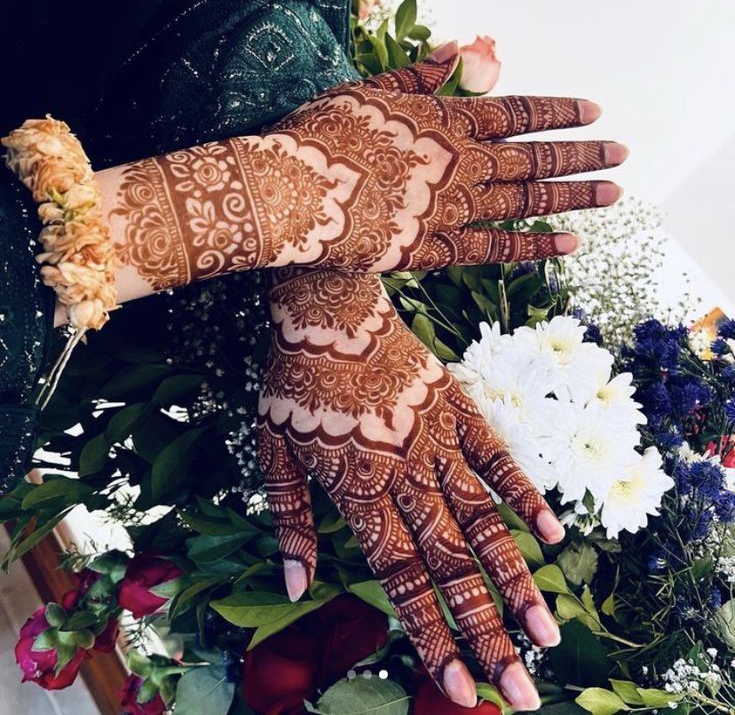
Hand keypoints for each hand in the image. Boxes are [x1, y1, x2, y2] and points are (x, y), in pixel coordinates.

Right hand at [98, 48, 625, 301]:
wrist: (294, 196)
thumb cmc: (323, 136)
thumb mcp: (371, 89)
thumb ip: (422, 74)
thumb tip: (461, 51)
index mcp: (450, 119)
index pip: (521, 111)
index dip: (560, 111)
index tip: (594, 111)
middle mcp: (465, 164)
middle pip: (538, 158)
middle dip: (584, 154)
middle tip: (621, 154)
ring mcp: (456, 209)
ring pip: (531, 203)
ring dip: (576, 197)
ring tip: (613, 194)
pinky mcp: (439, 250)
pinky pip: (500, 249)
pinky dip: (538, 247)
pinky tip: (571, 246)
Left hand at [258, 268, 565, 709]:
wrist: (326, 311)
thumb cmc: (295, 384)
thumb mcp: (275, 453)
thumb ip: (291, 523)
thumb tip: (294, 589)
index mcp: (359, 491)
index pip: (402, 580)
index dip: (432, 637)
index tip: (463, 689)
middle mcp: (406, 475)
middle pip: (451, 565)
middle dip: (486, 634)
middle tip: (523, 693)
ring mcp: (437, 441)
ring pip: (483, 520)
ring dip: (515, 580)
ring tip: (547, 634)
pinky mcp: (457, 409)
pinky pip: (496, 456)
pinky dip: (522, 495)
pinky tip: (550, 534)